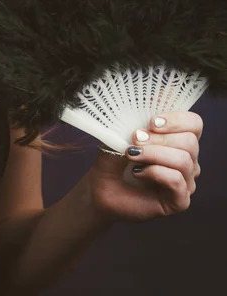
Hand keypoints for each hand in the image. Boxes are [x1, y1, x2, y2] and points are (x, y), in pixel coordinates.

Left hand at [88, 112, 202, 221]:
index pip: (195, 124)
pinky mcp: (179, 201)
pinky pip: (177, 181)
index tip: (151, 122)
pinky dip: (154, 172)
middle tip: (135, 140)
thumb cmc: (114, 157)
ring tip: (132, 155)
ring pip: (184, 160)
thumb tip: (157, 96)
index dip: (177, 120)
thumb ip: (141, 114)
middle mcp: (188, 160)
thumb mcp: (124, 130)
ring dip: (153, 154)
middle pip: (190, 142)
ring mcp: (186, 182)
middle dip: (159, 139)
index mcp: (179, 139)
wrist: (101, 186)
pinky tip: (138, 173)